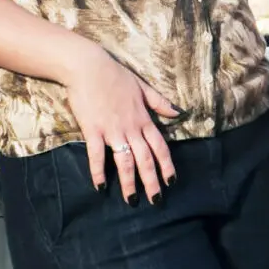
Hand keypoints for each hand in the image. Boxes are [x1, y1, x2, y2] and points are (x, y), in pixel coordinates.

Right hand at [64, 44, 179, 203]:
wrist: (89, 66)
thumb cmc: (115, 75)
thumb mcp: (143, 87)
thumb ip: (160, 103)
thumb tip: (178, 112)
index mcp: (143, 118)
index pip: (160, 146)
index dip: (166, 165)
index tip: (171, 181)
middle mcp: (131, 127)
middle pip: (145, 158)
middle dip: (152, 181)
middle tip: (156, 201)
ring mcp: (112, 129)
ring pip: (124, 161)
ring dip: (129, 182)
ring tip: (133, 200)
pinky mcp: (93, 130)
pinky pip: (97, 155)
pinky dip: (98, 172)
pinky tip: (100, 186)